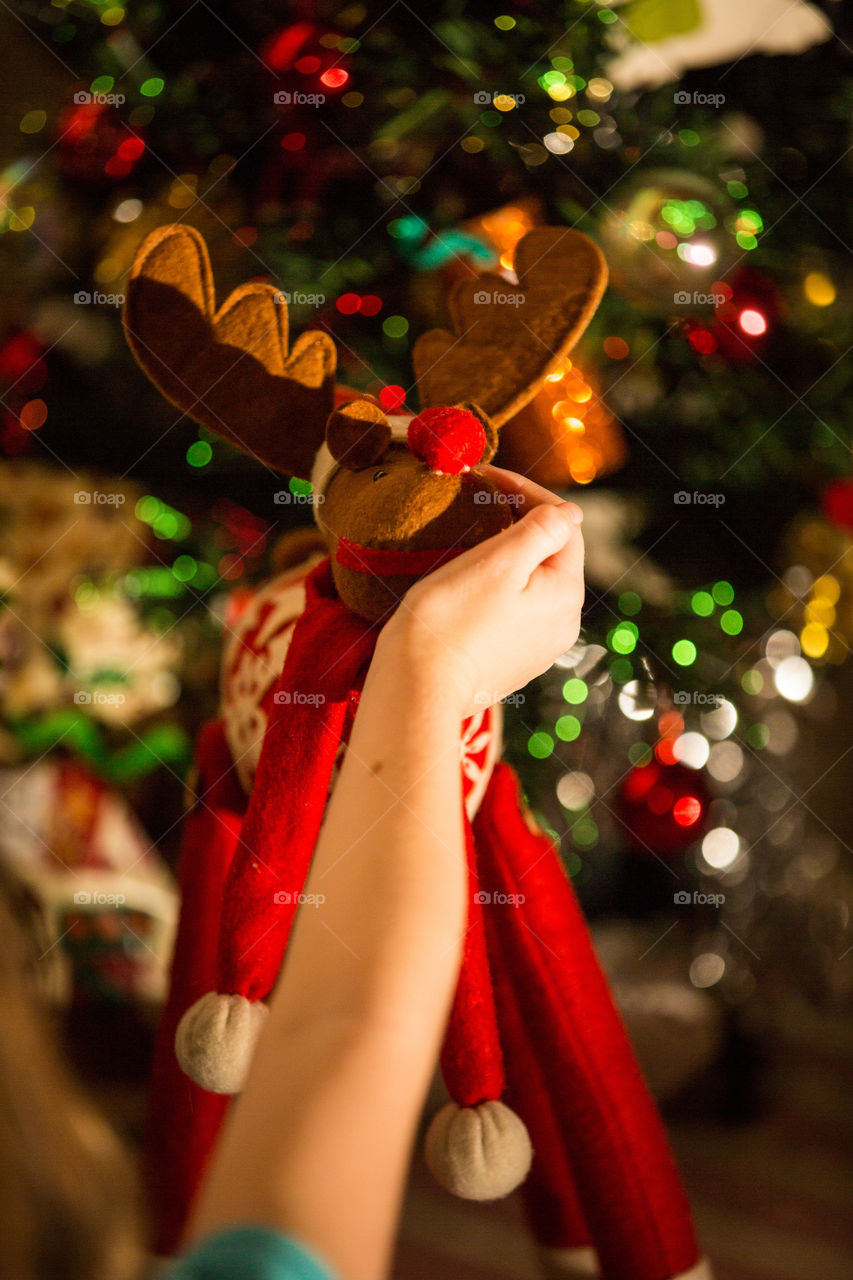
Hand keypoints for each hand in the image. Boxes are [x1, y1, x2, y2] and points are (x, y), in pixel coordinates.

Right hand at [377, 466, 584, 716]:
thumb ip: (540, 531)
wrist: (417, 688)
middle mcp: (563, 624)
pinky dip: (498, 586)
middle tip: (479, 498)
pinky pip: (514, 609)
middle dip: (519, 522)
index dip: (529, 493)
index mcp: (565, 594)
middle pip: (551, 555)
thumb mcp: (497, 562)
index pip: (564, 525)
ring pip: (532, 583)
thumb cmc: (450, 621)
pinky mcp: (513, 661)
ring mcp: (539, 646)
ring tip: (472, 536)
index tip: (487, 475)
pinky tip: (470, 581)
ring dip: (508, 555)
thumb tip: (570, 512)